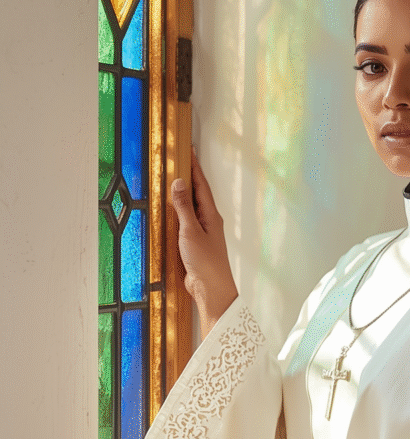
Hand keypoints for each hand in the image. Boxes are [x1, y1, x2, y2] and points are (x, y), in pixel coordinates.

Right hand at [171, 148, 238, 339]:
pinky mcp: (194, 243)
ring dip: (182, 193)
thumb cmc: (205, 262)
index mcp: (211, 215)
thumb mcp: (190, 231)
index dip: (193, 166)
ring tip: (171, 178)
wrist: (211, 289)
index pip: (201, 184)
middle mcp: (209, 221)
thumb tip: (178, 182)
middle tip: (178, 158)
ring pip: (190, 207)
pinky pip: (185, 221)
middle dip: (188, 176)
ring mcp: (202, 232)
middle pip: (197, 193)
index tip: (188, 149)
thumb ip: (183, 207)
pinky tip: (169, 211)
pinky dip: (177, 211)